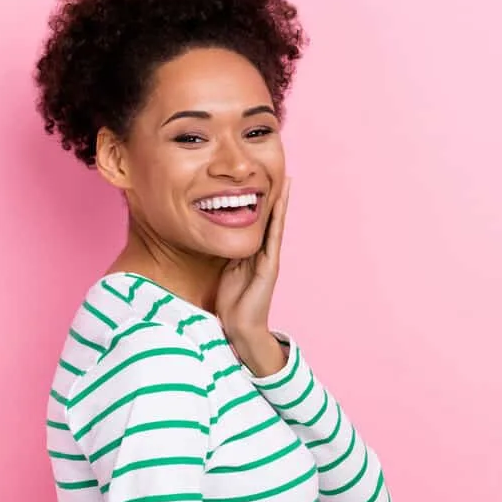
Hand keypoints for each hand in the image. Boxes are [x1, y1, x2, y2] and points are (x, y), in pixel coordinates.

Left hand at [216, 177, 290, 368]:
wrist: (240, 326)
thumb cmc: (231, 302)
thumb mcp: (226, 270)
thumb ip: (227, 254)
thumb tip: (216, 236)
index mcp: (252, 253)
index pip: (258, 223)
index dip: (261, 203)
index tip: (262, 182)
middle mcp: (263, 253)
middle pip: (270, 219)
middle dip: (275, 197)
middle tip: (281, 174)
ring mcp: (269, 258)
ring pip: (275, 224)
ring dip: (280, 202)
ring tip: (286, 182)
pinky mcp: (270, 265)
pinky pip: (274, 236)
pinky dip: (277, 219)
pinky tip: (279, 203)